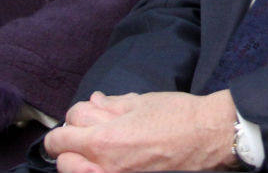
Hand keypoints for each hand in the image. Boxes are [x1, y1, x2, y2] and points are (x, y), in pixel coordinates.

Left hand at [45, 90, 236, 172]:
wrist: (208, 136)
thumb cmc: (178, 116)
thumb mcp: (140, 102)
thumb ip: (110, 104)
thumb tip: (94, 101)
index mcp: (104, 139)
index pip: (60, 137)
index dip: (68, 124)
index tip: (77, 121)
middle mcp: (105, 165)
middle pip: (62, 160)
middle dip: (69, 145)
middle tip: (86, 135)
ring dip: (80, 161)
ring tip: (97, 151)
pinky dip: (99, 168)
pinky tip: (113, 160)